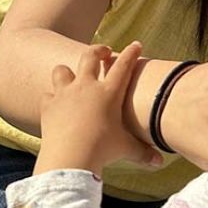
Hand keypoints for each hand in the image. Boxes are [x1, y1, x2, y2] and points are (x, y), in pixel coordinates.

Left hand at [36, 42, 162, 176]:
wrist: (70, 157)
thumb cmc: (102, 150)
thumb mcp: (125, 149)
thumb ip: (142, 152)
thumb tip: (159, 163)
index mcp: (109, 93)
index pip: (123, 66)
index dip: (131, 53)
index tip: (136, 44)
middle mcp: (86, 87)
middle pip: (90, 56)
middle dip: (98, 50)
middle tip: (104, 52)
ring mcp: (65, 94)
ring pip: (62, 70)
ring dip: (68, 71)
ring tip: (72, 77)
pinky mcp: (48, 105)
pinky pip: (48, 94)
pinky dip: (52, 98)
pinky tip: (56, 104)